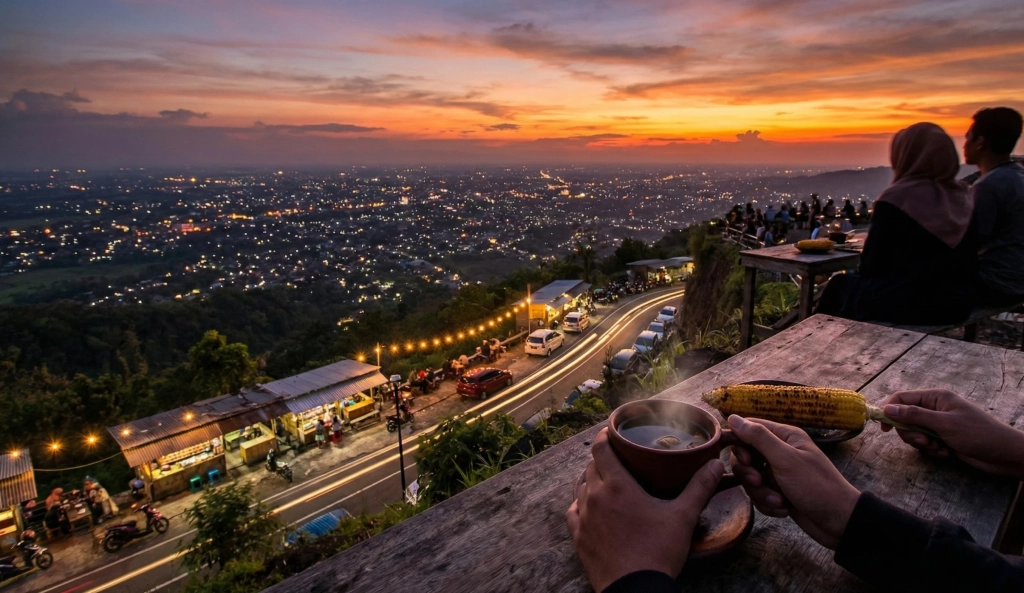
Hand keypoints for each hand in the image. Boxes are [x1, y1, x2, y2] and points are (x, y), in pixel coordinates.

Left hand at [566, 428, 722, 592]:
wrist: (635, 588)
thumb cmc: (658, 551)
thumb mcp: (683, 517)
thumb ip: (699, 487)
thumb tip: (715, 465)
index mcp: (617, 486)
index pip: (601, 449)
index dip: (604, 436)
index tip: (610, 432)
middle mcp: (595, 497)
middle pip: (591, 467)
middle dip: (602, 459)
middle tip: (617, 458)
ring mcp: (585, 517)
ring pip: (581, 487)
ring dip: (591, 480)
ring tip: (604, 480)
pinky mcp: (579, 537)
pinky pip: (573, 512)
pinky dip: (580, 504)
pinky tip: (588, 507)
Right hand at [727, 415, 858, 549]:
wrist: (838, 522)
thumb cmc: (815, 486)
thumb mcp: (785, 459)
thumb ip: (758, 437)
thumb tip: (732, 417)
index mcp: (784, 436)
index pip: (748, 429)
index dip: (739, 443)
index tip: (745, 460)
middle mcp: (779, 452)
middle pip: (744, 456)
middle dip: (749, 473)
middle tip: (759, 481)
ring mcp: (777, 473)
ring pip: (750, 478)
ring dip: (761, 492)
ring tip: (779, 501)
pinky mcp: (777, 492)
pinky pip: (758, 494)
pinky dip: (767, 503)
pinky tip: (783, 508)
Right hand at [882, 389, 1023, 478]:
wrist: (1003, 455)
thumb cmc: (978, 434)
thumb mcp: (944, 424)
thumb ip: (914, 416)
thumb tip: (887, 409)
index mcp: (936, 397)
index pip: (902, 399)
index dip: (890, 411)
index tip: (885, 429)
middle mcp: (935, 409)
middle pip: (905, 419)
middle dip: (911, 434)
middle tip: (924, 442)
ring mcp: (938, 425)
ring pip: (914, 434)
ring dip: (923, 444)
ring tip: (939, 449)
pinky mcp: (942, 439)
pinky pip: (925, 444)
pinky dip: (932, 451)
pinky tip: (946, 453)